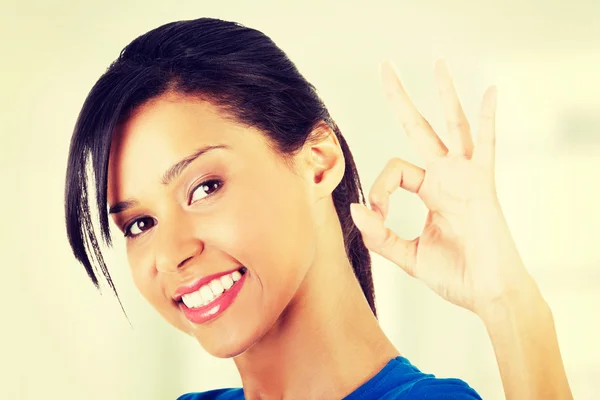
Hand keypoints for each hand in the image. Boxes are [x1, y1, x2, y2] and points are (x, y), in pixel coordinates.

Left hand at [350, 60, 535, 316]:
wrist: (488, 294)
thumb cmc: (455, 275)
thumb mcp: (408, 255)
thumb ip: (380, 236)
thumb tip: (355, 209)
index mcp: (428, 191)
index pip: (393, 172)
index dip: (378, 190)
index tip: (375, 216)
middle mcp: (445, 177)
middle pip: (419, 128)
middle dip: (402, 99)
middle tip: (385, 67)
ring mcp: (464, 177)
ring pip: (452, 126)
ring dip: (445, 95)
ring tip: (437, 63)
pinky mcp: (482, 184)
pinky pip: (486, 146)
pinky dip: (488, 120)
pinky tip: (490, 92)